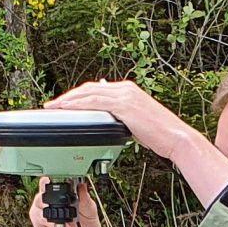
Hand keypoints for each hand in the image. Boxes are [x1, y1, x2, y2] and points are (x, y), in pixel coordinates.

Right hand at [25, 178, 105, 226]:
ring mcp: (46, 213)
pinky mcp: (40, 225)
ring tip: (65, 222)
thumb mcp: (92, 217)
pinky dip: (45, 220)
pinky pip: (35, 216)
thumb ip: (86, 202)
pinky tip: (56, 226)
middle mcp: (55, 203)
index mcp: (69, 196)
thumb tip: (82, 186)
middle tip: (60, 202)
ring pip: (38, 202)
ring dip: (48, 209)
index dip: (55, 178)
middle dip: (49, 193)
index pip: (58, 181)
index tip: (57, 178)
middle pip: (44, 189)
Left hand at [48, 80, 227, 205]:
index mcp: (127, 90)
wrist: (175, 137)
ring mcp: (124, 95)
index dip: (78, 96)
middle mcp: (125, 88)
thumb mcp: (136, 121)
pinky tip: (67, 110)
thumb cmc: (159, 134)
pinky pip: (95, 102)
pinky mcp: (124, 105)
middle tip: (52, 105)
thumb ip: (121, 115)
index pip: (96, 90)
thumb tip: (106, 116)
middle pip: (88, 89)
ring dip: (68, 100)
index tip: (65, 104)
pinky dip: (78, 105)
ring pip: (88, 93)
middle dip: (68, 97)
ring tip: (54, 108)